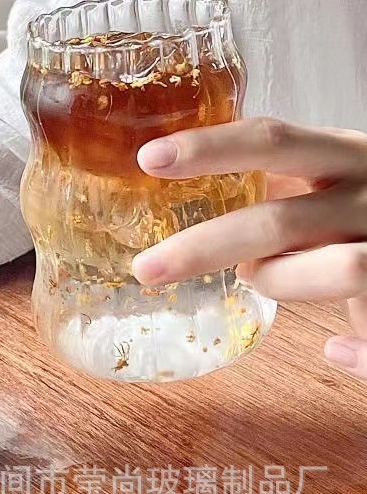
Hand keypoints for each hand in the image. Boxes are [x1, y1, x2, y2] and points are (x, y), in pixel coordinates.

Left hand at [131, 118, 366, 376]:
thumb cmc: (363, 210)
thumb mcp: (328, 178)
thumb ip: (276, 182)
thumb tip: (178, 180)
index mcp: (346, 154)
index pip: (272, 139)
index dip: (208, 148)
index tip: (148, 160)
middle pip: (281, 219)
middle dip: (206, 246)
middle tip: (148, 269)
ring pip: (336, 270)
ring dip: (282, 282)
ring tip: (258, 279)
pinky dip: (358, 354)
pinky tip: (339, 351)